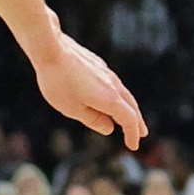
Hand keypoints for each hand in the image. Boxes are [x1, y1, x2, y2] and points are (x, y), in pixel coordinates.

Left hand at [30, 28, 144, 148]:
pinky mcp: (98, 66)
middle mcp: (113, 85)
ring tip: (129, 118)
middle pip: (131, 107)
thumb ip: (93, 120)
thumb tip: (109, 128)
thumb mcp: (72, 109)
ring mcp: (106, 73)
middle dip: (137, 122)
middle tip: (142, 134)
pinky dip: (119, 98)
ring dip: (129, 109)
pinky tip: (111, 99)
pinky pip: (115, 86)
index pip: (129, 120)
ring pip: (124, 94)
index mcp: (109, 99)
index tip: (133, 146)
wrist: (50, 48)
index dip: (132, 134)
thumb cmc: (58, 81)